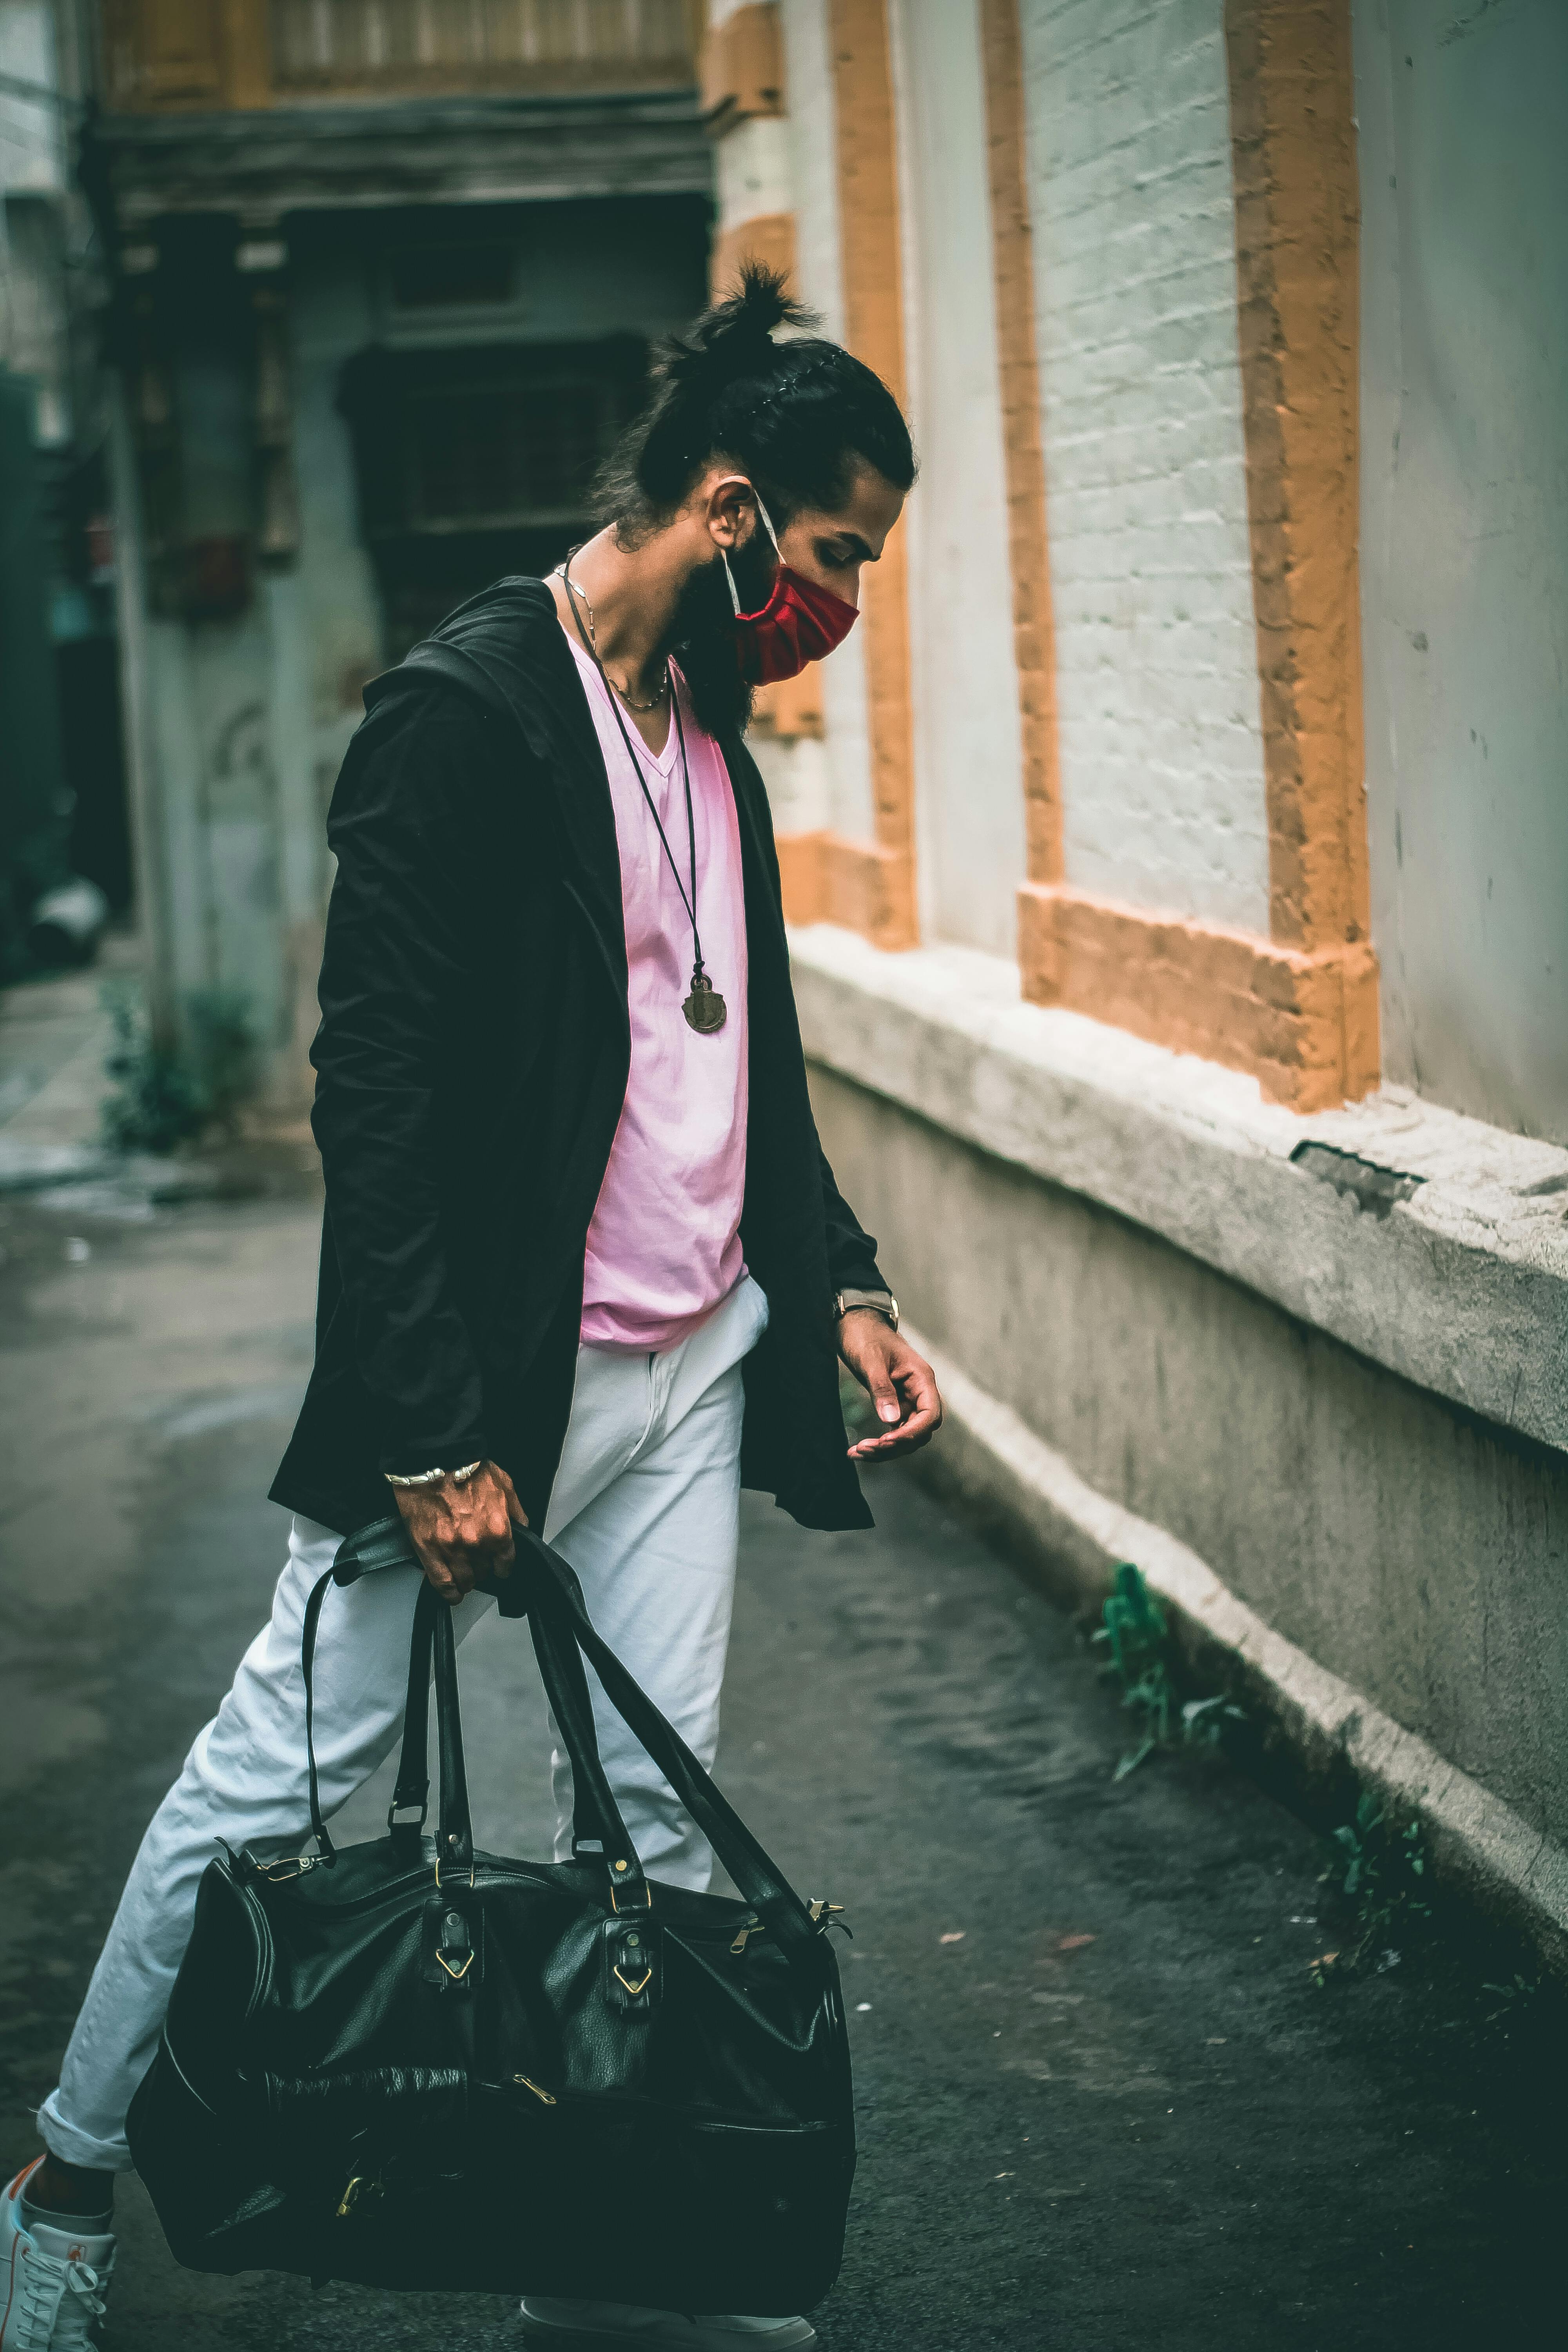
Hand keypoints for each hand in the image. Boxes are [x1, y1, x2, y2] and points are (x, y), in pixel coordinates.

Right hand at [392, 1460, 526, 1603]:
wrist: (433, 1461)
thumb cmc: (466, 1468)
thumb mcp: (505, 1484)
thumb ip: (516, 1511)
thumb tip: (523, 1528)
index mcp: (497, 1529)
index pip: (506, 1563)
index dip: (503, 1566)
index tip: (500, 1566)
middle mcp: (476, 1543)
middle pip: (485, 1572)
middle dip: (484, 1568)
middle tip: (479, 1561)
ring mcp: (451, 1549)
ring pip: (465, 1580)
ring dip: (468, 1580)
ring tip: (466, 1575)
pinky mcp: (428, 1550)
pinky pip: (441, 1582)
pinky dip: (449, 1592)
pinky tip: (453, 1593)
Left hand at [838, 1312, 942, 1462]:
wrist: (855, 1323)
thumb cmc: (866, 1335)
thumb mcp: (871, 1359)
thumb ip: (882, 1388)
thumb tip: (891, 1420)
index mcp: (922, 1378)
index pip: (930, 1414)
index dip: (912, 1433)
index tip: (887, 1441)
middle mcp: (919, 1392)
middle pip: (918, 1431)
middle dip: (895, 1445)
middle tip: (865, 1450)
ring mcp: (907, 1400)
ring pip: (905, 1436)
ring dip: (885, 1449)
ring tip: (857, 1453)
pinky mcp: (893, 1405)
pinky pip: (892, 1431)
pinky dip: (878, 1444)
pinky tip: (857, 1450)